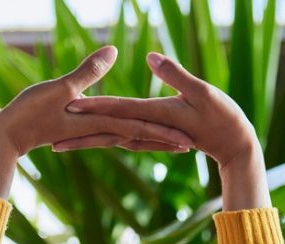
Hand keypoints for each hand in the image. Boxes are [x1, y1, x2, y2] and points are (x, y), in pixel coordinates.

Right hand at [0, 45, 192, 197]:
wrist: (6, 136)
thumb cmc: (28, 112)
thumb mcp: (60, 88)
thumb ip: (88, 71)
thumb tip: (112, 50)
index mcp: (99, 122)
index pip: (138, 127)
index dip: (163, 131)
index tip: (187, 137)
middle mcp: (99, 131)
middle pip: (138, 138)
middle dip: (163, 141)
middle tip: (190, 146)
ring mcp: (91, 134)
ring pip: (127, 140)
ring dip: (150, 143)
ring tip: (172, 145)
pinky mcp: (82, 133)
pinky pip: (110, 138)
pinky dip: (127, 140)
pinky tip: (133, 141)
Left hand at [61, 51, 269, 208]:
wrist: (236, 145)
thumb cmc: (224, 117)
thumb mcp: (202, 92)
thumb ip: (175, 74)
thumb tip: (150, 57)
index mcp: (154, 115)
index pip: (117, 108)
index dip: (91, 105)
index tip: (67, 102)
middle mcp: (147, 128)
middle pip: (106, 130)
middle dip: (78, 134)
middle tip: (49, 139)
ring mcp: (150, 135)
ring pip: (111, 138)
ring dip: (87, 142)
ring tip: (60, 145)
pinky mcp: (154, 136)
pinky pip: (124, 140)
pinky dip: (106, 141)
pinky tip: (93, 143)